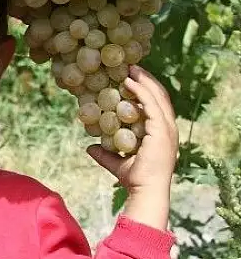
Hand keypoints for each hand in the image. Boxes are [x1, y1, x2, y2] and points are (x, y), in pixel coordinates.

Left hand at [87, 66, 177, 228]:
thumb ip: (104, 153)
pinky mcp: (161, 130)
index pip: (156, 104)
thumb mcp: (116, 162)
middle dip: (146, 80)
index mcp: (161, 133)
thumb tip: (89, 146)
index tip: (130, 77)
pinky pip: (150, 105)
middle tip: (130, 66)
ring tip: (129, 68)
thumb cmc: (134, 179)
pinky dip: (140, 92)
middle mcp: (168, 128)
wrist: (145, 191)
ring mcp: (167, 129)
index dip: (145, 89)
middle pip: (159, 96)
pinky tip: (128, 83)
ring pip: (157, 97)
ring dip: (143, 80)